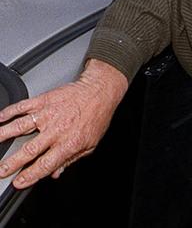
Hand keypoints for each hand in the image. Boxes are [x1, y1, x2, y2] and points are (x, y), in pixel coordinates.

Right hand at [0, 59, 127, 188]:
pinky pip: (22, 106)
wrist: (100, 90)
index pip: (46, 164)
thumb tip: (56, 172)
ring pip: (20, 127)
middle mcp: (57, 129)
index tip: (19, 182)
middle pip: (29, 150)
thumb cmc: (97, 116)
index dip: (30, 175)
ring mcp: (48, 114)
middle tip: (1, 170)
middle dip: (12, 162)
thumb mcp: (91, 143)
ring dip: (3, 136)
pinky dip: (8, 112)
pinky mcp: (44, 100)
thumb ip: (71, 159)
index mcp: (70, 143)